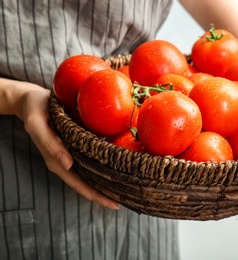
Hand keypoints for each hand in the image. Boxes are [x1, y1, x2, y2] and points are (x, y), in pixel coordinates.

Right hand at [12, 81, 119, 209]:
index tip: (114, 204)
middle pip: (88, 183)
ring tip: (126, 187)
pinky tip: (119, 164)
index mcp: (57, 161)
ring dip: (106, 180)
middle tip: (126, 199)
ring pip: (92, 172)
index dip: (96, 196)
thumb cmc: (35, 111)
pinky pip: (92, 158)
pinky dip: (104, 163)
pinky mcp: (78, 144)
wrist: (32, 100)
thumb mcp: (38, 125)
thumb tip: (68, 165)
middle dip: (105, 193)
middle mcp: (67, 161)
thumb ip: (51, 144)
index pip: (79, 185)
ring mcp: (72, 154)